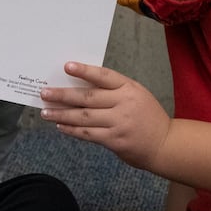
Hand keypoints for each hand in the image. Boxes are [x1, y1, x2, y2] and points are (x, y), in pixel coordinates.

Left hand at [41, 62, 170, 168]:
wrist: (165, 144)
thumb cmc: (147, 117)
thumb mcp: (136, 96)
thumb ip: (113, 91)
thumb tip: (80, 88)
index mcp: (129, 88)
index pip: (104, 76)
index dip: (85, 71)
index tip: (67, 66)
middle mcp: (124, 103)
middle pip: (88, 97)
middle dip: (63, 95)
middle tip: (45, 93)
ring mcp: (119, 123)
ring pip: (84, 117)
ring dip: (62, 114)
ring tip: (45, 111)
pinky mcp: (115, 140)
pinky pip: (88, 133)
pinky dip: (72, 129)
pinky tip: (60, 125)